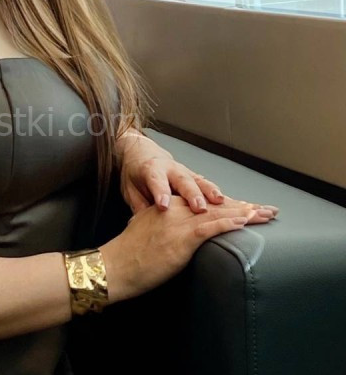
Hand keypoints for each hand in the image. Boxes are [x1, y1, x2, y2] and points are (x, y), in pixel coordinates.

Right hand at [100, 194, 275, 303]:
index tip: (247, 207)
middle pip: (217, 206)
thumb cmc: (126, 256)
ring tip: (266, 213)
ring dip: (246, 213)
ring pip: (219, 213)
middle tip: (267, 209)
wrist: (115, 266)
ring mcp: (180, 223)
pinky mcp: (182, 238)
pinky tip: (246, 221)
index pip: (205, 205)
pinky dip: (230, 223)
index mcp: (169, 208)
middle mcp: (177, 211)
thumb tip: (167, 234)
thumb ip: (158, 226)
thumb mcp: (144, 232)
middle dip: (245, 207)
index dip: (229, 206)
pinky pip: (211, 228)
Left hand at [118, 131, 277, 218]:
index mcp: (152, 170)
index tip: (163, 205)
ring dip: (215, 195)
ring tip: (227, 205)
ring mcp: (188, 174)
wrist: (144, 153)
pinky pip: (215, 191)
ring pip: (204, 184)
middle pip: (185, 182)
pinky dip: (228, 199)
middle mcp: (174, 170)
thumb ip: (138, 203)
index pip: (156, 181)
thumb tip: (139, 220)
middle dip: (194, 195)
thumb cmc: (136, 174)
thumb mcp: (129, 188)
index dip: (160, 192)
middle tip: (199, 208)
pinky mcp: (199, 181)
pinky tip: (246, 208)